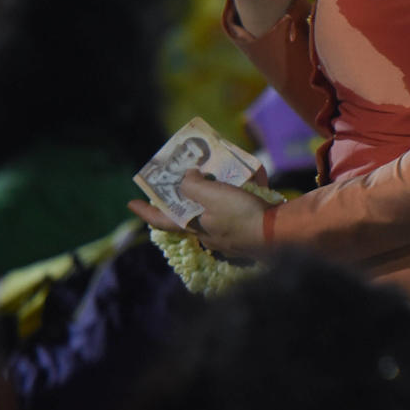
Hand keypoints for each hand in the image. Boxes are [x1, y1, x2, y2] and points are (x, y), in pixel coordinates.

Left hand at [127, 169, 273, 257]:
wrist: (278, 234)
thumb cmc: (240, 215)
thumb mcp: (211, 196)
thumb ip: (193, 185)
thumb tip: (186, 178)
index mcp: (195, 226)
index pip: (162, 220)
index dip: (146, 211)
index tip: (131, 203)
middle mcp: (208, 234)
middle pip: (191, 214)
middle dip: (188, 196)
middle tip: (184, 179)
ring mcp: (229, 235)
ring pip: (217, 211)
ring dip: (218, 192)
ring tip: (222, 174)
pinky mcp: (248, 232)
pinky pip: (240, 209)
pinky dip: (242, 194)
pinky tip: (252, 180)